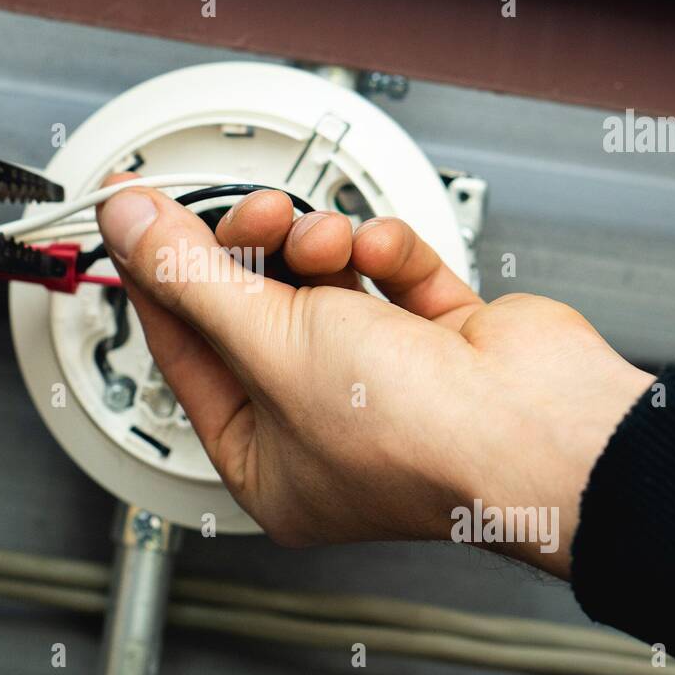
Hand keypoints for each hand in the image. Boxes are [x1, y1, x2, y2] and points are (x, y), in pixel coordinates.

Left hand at [96, 180, 653, 576]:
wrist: (544, 430)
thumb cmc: (417, 438)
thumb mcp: (270, 344)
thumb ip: (192, 277)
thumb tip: (130, 225)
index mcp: (268, 459)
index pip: (188, 352)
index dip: (160, 279)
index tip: (144, 219)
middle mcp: (323, 424)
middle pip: (255, 310)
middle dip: (254, 252)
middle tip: (256, 214)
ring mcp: (384, 380)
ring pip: (321, 282)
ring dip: (320, 247)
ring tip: (330, 242)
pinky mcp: (438, 339)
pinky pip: (387, 274)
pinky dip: (384, 253)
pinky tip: (384, 254)